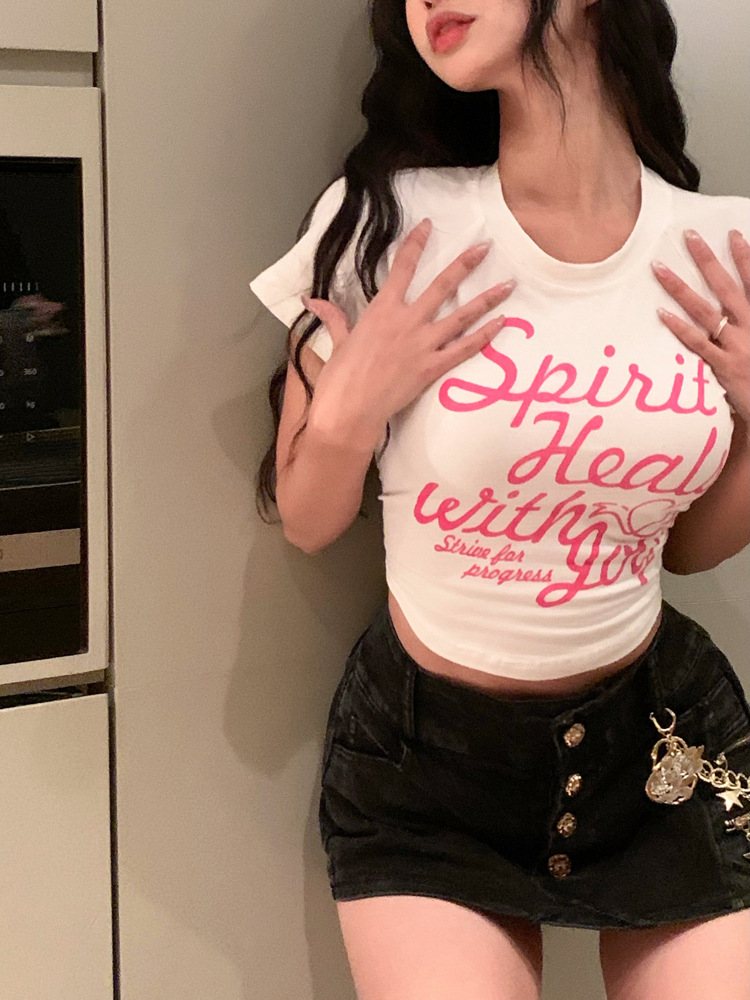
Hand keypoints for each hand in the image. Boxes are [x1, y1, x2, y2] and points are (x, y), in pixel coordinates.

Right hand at [301, 218, 515, 440]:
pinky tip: (501, 324)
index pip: (402, 269)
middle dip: (465, 264)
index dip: (416, 245)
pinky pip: (464, 348)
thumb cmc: (340, 378)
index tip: (429, 226)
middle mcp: (407, 321)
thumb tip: (311, 300)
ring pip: (461, 316)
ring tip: (508, 285)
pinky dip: (484, 336)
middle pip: (442, 286)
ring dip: (486, 299)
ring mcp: (423, 344)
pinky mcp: (433, 367)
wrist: (350, 410)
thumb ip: (333, 317)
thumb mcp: (337, 342)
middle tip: (485, 247)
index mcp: (382, 310)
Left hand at [652, 228, 749, 424]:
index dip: (745, 257)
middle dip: (707, 260)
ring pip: (704, 310)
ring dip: (680, 288)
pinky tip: (661, 313)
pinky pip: (697, 343)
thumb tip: (733, 310)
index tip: (733, 234)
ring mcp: (736, 345)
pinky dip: (679, 328)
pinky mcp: (723, 367)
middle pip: (725, 287)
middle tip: (689, 236)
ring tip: (659, 268)